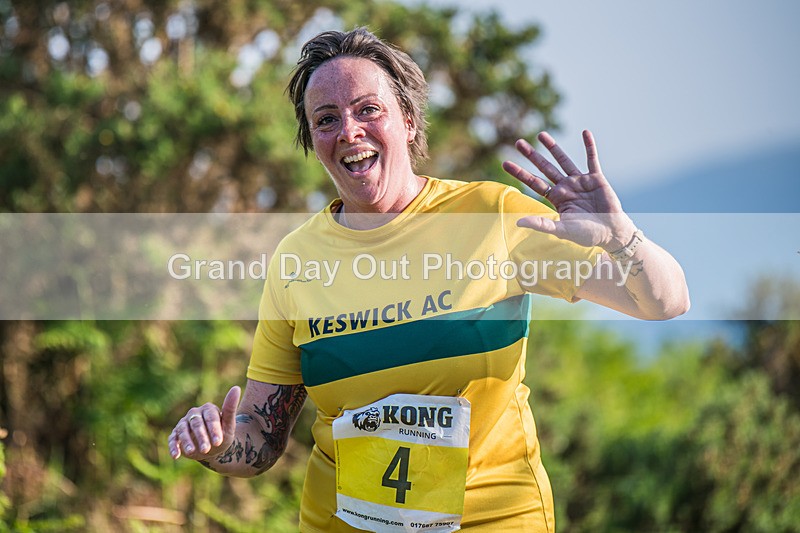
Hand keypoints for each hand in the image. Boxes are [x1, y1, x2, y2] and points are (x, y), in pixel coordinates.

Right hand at [169, 385, 240, 460]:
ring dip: (186, 441)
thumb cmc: (222, 435)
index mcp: (208, 409)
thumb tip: (236, 388)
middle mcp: (194, 414)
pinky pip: (172, 439)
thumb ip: (230, 408)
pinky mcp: (175, 435)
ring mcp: (184, 424)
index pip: (210, 417)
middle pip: (196, 424)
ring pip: (183, 430)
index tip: (218, 441)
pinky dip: (173, 447)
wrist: (213, 449)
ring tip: (192, 452)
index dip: (214, 429)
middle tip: (206, 449)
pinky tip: (175, 456)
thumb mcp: (229, 425)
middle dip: (201, 437)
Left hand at [502, 130, 635, 250]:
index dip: (520, 173)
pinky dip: (589, 146)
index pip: (534, 182)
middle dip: (532, 155)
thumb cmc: (587, 235)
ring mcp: (580, 181)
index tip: (505, 163)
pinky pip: (592, 159)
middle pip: (545, 168)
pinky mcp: (596, 178)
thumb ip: (542, 224)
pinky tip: (585, 132)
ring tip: (541, 134)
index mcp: (556, 198)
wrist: (611, 233)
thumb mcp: (562, 230)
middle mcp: (566, 187)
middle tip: (517, 143)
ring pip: (564, 160)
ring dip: (553, 147)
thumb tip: (518, 222)